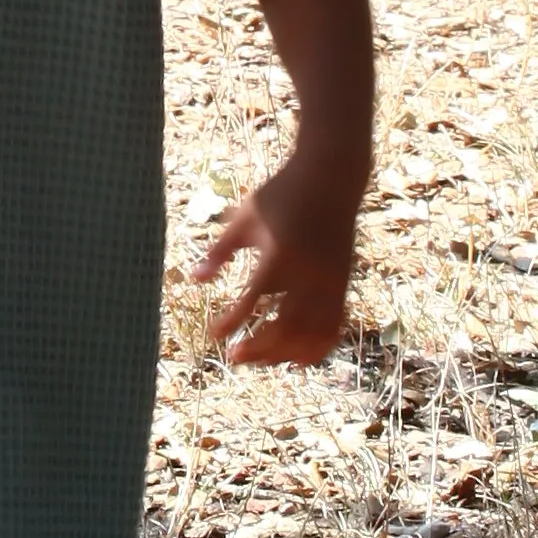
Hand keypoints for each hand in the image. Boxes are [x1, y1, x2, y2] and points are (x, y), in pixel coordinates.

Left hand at [198, 164, 359, 366]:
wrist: (331, 177)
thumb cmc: (281, 194)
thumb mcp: (244, 218)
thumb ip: (220, 250)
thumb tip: (195, 279)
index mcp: (279, 255)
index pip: (252, 301)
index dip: (232, 322)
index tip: (215, 334)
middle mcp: (308, 273)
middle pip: (284, 327)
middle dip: (258, 348)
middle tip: (234, 358)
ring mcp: (330, 282)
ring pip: (311, 333)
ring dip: (284, 353)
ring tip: (260, 361)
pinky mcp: (343, 284)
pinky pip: (333, 326)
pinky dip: (316, 347)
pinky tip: (297, 359)